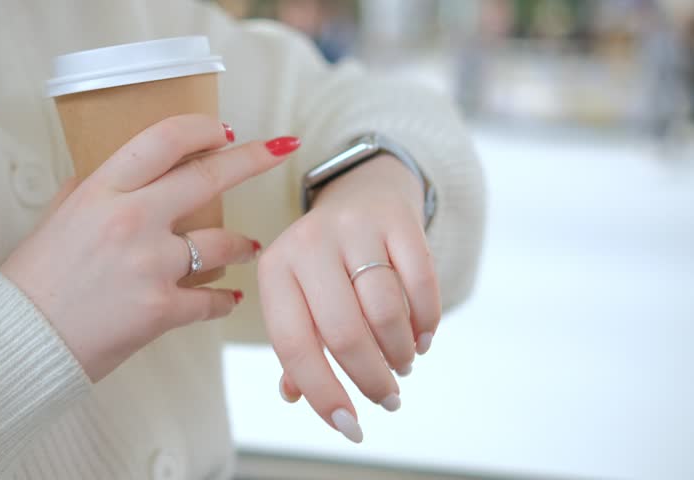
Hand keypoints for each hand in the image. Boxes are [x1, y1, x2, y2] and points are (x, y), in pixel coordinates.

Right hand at [1, 114, 298, 381]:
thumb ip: (96, 189)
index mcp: (101, 191)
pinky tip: (228, 297)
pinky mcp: (160, 310)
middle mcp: (130, 220)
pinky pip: (211, 300)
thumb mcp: (59, 216)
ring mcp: (148, 266)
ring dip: (244, 243)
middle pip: (208, 177)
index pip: (163, 140)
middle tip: (280, 150)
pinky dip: (223, 299)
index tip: (225, 130)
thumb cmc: (34, 279)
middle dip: (254, 158)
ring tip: (251, 245)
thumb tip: (133, 173)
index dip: (202, 128)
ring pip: (222, 242)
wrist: (17, 340)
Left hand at [258, 154, 440, 442]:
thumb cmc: (324, 261)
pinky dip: (426, 321)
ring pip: (385, 311)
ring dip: (399, 352)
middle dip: (370, 378)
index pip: (294, 344)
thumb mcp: (298, 293)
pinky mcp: (399, 221)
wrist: (361, 190)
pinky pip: (422, 283)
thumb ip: (296, 344)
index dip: (322, 392)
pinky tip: (422, 338)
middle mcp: (309, 244)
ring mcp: (355, 228)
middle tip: (387, 399)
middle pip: (343, 332)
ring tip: (403, 364)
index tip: (350, 426)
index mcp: (275, 268)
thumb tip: (294, 395)